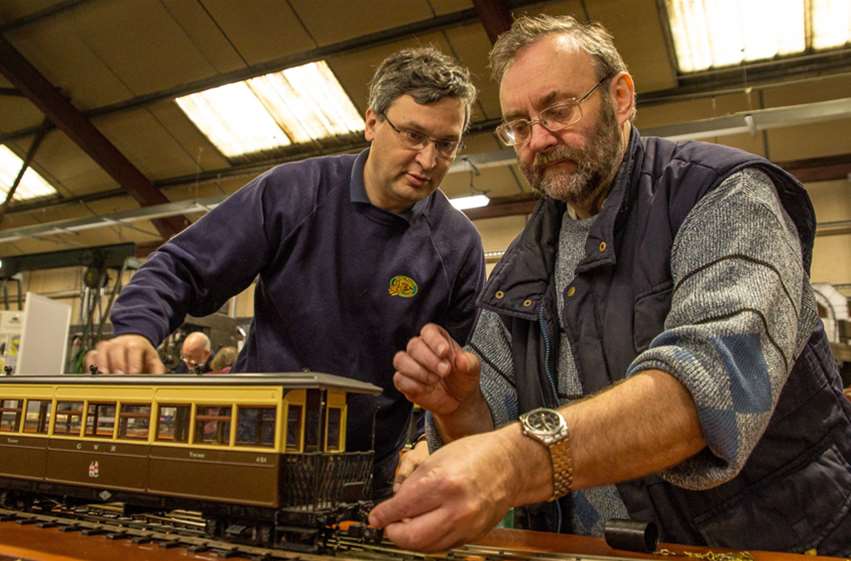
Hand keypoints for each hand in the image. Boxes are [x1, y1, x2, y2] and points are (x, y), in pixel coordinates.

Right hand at [95, 334, 164, 373]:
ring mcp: (108, 346)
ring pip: (102, 349)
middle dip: (117, 363)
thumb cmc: (143, 354)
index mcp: (136, 344)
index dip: (133, 361)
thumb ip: (157, 369)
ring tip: (104, 376)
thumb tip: (160, 380)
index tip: (133, 374)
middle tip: (119, 377)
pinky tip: (93, 375)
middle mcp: (121, 342)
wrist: (134, 342)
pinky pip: (90, 355)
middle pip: (116, 348)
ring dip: (102, 363)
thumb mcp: (153, 359)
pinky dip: (90, 364)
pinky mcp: (98, 352)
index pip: (134, 348)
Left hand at [369, 429, 520, 551]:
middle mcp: (456, 508)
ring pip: (427, 546)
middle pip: (412, 537)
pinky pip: (443, 546)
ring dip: (410, 539)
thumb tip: (393, 505)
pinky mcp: (473, 535)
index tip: (375, 518)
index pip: (402, 508)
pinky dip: (429, 540)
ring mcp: (467, 525)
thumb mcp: (437, 459)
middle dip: (394, 533)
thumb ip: (412, 484)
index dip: (383, 516)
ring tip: (407, 525)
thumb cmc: (476, 455)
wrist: (509, 464)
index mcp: (443, 483)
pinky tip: (425, 527)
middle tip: (389, 524)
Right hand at [393, 324, 480, 416]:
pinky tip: (427, 389)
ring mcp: (411, 365)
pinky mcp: (405, 381)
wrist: (459, 400)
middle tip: (444, 371)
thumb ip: (469, 363)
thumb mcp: (472, 370)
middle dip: (429, 360)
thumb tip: (462, 360)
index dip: (434, 340)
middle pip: (413, 345)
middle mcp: (422, 349)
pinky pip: (399, 379)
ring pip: (401, 360)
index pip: (429, 331)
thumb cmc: (463, 379)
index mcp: (438, 340)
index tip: (444, 352)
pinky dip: (414, 385)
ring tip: (435, 380)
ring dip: (419, 372)